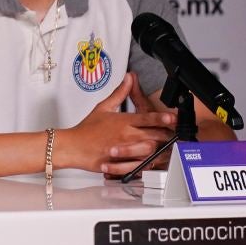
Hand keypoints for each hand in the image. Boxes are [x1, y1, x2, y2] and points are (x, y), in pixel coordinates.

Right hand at [60, 73, 175, 175]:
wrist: (72, 146)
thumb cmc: (86, 129)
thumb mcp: (103, 107)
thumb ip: (119, 93)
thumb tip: (128, 79)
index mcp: (122, 121)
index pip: (148, 118)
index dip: (163, 118)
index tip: (173, 118)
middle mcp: (125, 135)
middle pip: (154, 135)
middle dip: (165, 135)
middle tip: (171, 134)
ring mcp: (124, 150)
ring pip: (150, 150)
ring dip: (158, 149)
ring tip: (163, 148)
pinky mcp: (120, 163)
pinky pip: (139, 165)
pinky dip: (146, 163)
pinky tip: (148, 160)